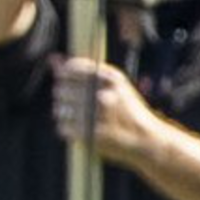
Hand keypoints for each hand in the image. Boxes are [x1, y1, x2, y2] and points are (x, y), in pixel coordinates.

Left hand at [50, 55, 170, 167]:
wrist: (146, 140)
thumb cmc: (128, 111)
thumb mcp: (115, 86)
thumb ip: (85, 71)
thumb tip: (53, 59)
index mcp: (111, 79)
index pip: (72, 69)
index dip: (64, 75)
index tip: (63, 79)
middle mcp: (104, 95)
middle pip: (63, 90)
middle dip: (61, 95)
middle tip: (68, 100)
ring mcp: (97, 116)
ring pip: (61, 110)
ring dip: (61, 112)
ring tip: (72, 115)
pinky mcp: (91, 135)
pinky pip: (63, 128)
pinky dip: (66, 128)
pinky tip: (76, 128)